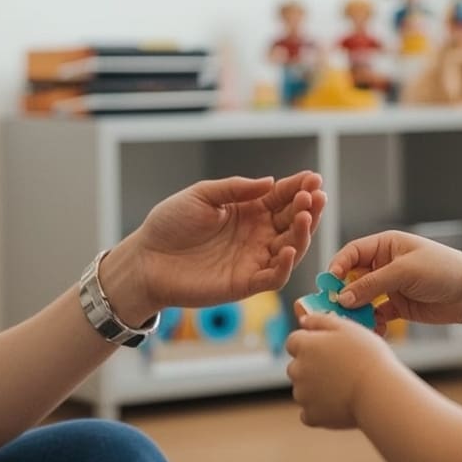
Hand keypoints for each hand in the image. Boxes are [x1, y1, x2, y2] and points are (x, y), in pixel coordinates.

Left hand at [103, 173, 325, 326]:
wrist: (146, 259)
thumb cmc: (169, 225)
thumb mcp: (201, 196)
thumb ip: (235, 189)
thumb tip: (270, 182)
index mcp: (248, 211)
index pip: (282, 197)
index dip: (299, 187)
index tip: (313, 178)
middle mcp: (257, 235)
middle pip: (293, 221)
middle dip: (308, 207)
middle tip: (315, 195)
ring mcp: (253, 259)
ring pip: (291, 248)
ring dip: (303, 233)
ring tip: (306, 215)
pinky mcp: (245, 283)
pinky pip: (274, 277)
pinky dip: (285, 265)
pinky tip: (288, 248)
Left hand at [285, 308, 400, 428]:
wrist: (378, 392)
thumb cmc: (367, 357)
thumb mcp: (347, 328)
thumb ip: (320, 320)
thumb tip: (303, 320)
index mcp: (304, 346)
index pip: (294, 341)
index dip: (310, 343)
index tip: (326, 348)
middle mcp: (297, 369)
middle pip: (297, 366)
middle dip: (311, 367)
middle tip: (339, 369)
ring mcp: (302, 394)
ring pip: (303, 390)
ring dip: (316, 388)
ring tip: (344, 387)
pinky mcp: (312, 416)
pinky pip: (309, 412)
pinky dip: (320, 410)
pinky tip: (338, 405)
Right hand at [326, 230, 461, 331]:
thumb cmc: (442, 270)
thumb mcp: (405, 272)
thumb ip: (373, 284)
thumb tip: (344, 297)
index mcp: (386, 245)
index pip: (352, 253)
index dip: (338, 266)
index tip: (330, 283)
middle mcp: (384, 264)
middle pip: (353, 278)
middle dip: (343, 293)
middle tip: (334, 308)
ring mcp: (390, 286)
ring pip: (362, 299)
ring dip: (357, 311)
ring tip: (354, 324)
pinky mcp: (397, 306)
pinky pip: (376, 315)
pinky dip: (372, 323)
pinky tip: (374, 331)